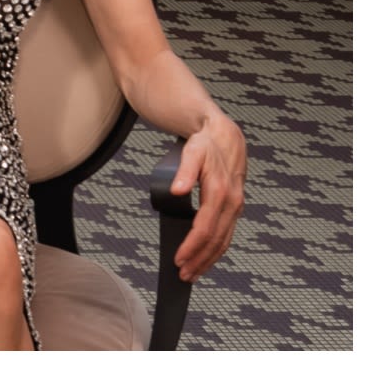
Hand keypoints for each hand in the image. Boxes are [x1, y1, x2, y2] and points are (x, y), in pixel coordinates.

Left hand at [170, 112, 246, 280]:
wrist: (225, 137)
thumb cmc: (205, 145)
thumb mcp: (191, 153)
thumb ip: (183, 171)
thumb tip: (177, 190)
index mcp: (220, 193)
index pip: (205, 228)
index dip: (191, 246)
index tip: (178, 259)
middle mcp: (232, 204)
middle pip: (216, 241)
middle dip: (199, 260)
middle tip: (182, 275)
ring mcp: (235, 208)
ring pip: (223, 241)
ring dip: (208, 260)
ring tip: (192, 274)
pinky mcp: (233, 209)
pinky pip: (226, 235)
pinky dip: (215, 250)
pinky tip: (205, 259)